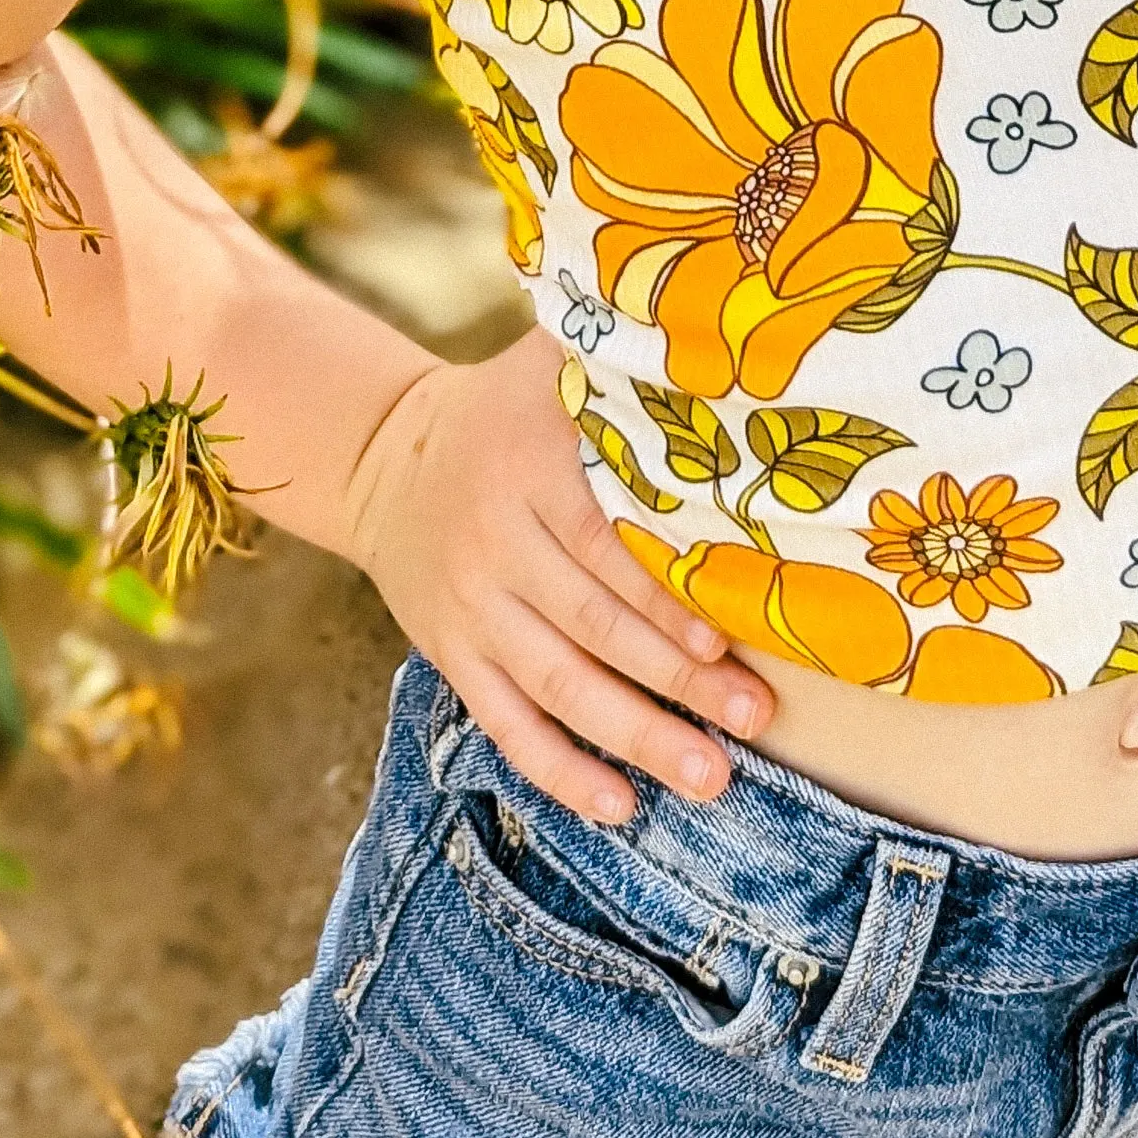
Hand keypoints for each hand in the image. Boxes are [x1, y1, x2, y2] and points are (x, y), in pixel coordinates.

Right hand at [340, 323, 773, 823]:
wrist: (384, 454)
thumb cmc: (508, 406)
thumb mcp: (551, 360)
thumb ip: (623, 351)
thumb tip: (722, 331)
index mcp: (529, 469)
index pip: (605, 542)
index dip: (665, 596)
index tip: (730, 637)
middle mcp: (497, 545)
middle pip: (595, 625)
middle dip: (678, 679)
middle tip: (753, 718)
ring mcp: (472, 610)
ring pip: (559, 686)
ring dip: (637, 738)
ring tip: (710, 776)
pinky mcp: (453, 656)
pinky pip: (506, 725)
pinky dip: (561, 770)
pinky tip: (619, 805)